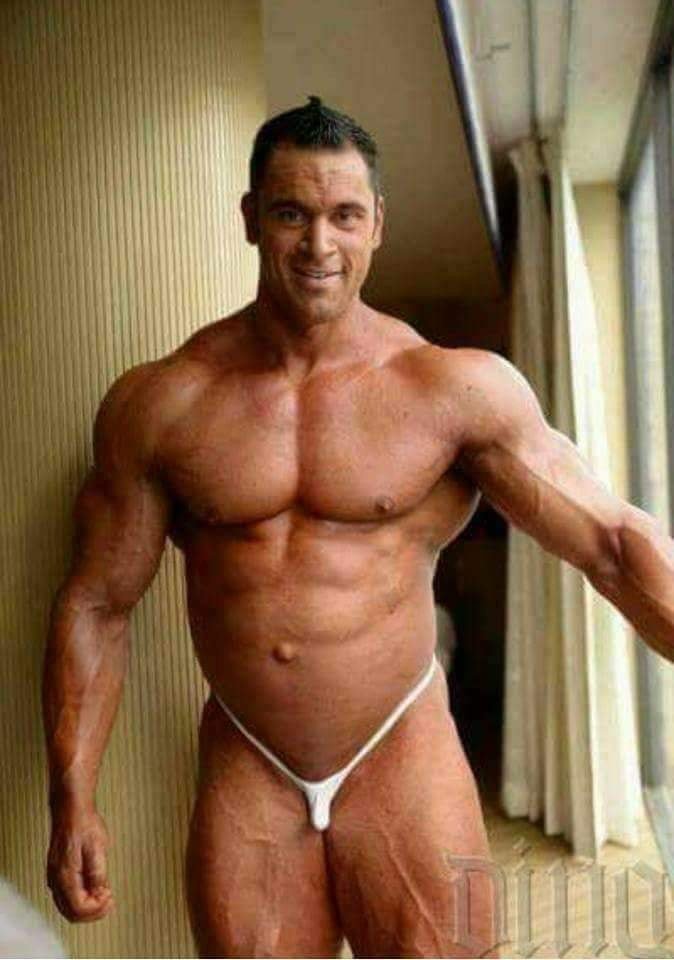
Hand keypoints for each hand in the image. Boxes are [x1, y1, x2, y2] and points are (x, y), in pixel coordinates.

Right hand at [47, 805, 113, 921]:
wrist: (70, 809)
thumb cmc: (83, 823)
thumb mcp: (97, 847)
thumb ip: (98, 873)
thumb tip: (101, 894)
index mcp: (64, 874)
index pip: (78, 908)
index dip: (97, 909)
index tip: (110, 898)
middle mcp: (55, 880)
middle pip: (71, 913)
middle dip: (93, 912)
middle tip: (109, 901)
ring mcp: (54, 877)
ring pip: (67, 907)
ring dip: (87, 907)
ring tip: (104, 895)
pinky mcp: (57, 873)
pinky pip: (66, 897)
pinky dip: (80, 900)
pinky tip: (93, 890)